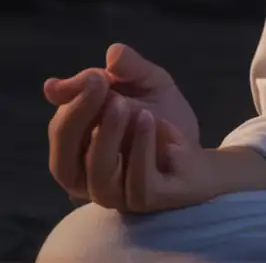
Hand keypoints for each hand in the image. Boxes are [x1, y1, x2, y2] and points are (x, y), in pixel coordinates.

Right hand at [44, 41, 219, 212]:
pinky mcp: (148, 199)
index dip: (71, 103)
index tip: (94, 77)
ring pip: (98, 174)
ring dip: (108, 134)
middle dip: (78, 118)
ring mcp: (118, 193)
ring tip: (125, 103)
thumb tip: (70, 74)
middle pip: (63, 162)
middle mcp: (90, 178)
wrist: (200, 145)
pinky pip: (137, 183)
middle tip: (99, 83)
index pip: (60, 131)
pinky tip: (149, 118)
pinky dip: (141, 149)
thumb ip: (122, 71)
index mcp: (81, 151)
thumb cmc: (163, 116)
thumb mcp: (146, 82)